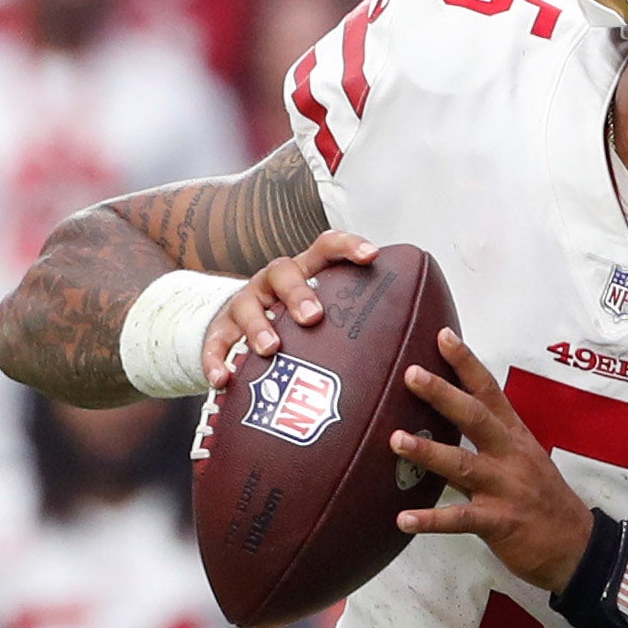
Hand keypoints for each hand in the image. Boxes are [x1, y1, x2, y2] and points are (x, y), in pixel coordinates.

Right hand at [202, 229, 378, 383]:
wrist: (240, 331)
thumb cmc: (296, 326)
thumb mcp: (323, 315)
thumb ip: (356, 324)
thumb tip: (413, 348)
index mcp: (304, 272)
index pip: (326, 247)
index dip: (348, 246)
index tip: (371, 256)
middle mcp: (272, 283)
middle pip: (282, 272)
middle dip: (299, 293)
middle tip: (314, 317)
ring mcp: (244, 305)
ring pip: (247, 306)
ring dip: (259, 327)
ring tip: (271, 349)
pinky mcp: (219, 332)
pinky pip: (215, 344)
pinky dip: (216, 361)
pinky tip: (223, 381)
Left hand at [393, 329, 593, 589]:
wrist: (578, 547)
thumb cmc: (544, 502)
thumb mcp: (523, 462)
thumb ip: (485, 444)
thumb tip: (442, 426)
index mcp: (516, 437)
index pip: (491, 392)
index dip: (467, 363)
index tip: (443, 336)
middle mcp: (511, 457)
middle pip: (475, 418)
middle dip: (443, 395)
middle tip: (411, 374)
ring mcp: (505, 489)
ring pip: (463, 464)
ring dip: (428, 451)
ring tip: (396, 439)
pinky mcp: (499, 523)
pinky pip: (460, 520)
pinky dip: (430, 521)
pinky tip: (403, 519)